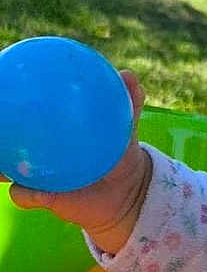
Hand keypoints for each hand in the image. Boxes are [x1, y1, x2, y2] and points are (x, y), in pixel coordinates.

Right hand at [4, 70, 150, 253]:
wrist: (126, 191)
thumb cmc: (120, 154)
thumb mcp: (126, 127)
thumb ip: (126, 102)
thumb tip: (128, 76)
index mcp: (46, 127)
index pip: (18, 109)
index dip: (6, 100)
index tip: (3, 85)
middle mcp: (32, 148)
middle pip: (6, 136)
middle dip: (1, 128)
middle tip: (1, 120)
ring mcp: (31, 173)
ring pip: (3, 167)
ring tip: (0, 169)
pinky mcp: (37, 196)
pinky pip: (24, 195)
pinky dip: (29, 195)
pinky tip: (42, 195)